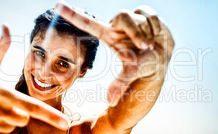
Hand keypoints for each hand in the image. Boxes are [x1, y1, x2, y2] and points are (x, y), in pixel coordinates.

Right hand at [0, 25, 68, 132]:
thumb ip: (1, 49)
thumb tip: (6, 27)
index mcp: (3, 94)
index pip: (32, 107)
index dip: (50, 115)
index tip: (65, 123)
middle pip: (23, 118)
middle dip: (19, 112)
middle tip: (4, 102)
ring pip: (12, 127)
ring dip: (8, 119)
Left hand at [56, 3, 174, 105]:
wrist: (161, 61)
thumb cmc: (141, 67)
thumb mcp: (130, 73)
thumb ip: (120, 83)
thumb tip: (110, 102)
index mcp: (109, 35)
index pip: (88, 23)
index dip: (73, 14)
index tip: (57, 6)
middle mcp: (118, 25)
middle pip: (123, 16)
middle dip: (136, 32)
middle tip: (144, 46)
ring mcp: (132, 18)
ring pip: (139, 17)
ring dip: (147, 32)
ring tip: (149, 44)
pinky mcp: (146, 15)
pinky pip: (151, 16)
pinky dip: (156, 28)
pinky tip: (156, 35)